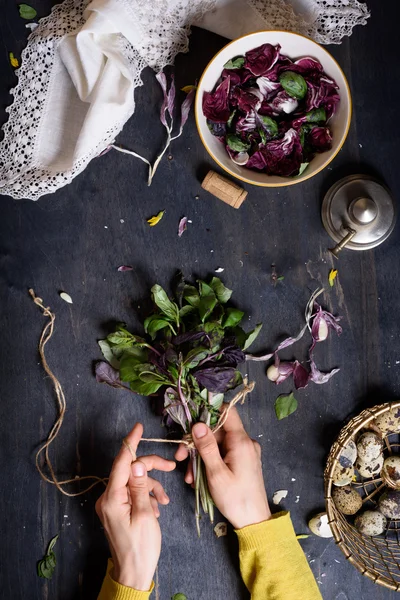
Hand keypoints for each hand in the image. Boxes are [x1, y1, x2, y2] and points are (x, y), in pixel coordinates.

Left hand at [96, 423, 175, 589]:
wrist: (133, 573)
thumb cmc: (141, 548)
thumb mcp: (145, 515)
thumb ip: (140, 487)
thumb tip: (137, 463)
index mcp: (112, 498)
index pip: (121, 462)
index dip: (131, 442)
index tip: (138, 427)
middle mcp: (107, 497)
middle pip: (129, 470)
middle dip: (150, 467)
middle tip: (170, 468)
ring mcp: (111, 504)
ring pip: (133, 481)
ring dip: (151, 485)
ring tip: (163, 502)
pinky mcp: (116, 510)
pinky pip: (132, 493)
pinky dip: (146, 495)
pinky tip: (157, 508)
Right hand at [175, 407, 270, 529]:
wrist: (254, 521)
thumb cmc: (235, 498)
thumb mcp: (216, 473)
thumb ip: (207, 447)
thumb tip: (197, 424)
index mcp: (241, 441)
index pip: (227, 411)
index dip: (209, 410)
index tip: (191, 420)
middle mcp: (245, 442)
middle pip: (217, 432)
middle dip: (197, 443)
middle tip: (180, 458)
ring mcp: (244, 452)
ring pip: (217, 445)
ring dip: (200, 457)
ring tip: (188, 476)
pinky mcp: (242, 462)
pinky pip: (223, 455)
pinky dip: (209, 463)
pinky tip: (197, 479)